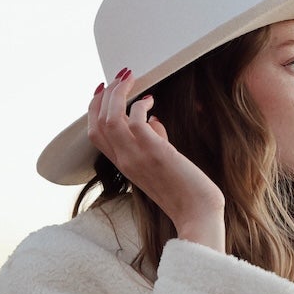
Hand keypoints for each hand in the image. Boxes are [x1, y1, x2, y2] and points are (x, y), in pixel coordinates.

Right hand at [88, 72, 224, 248]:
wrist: (198, 214)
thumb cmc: (185, 191)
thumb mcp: (161, 163)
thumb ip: (153, 142)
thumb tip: (153, 120)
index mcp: (123, 165)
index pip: (95, 133)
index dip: (95, 108)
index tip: (105, 91)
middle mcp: (124, 160)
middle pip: (96, 121)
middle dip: (106, 94)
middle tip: (121, 78)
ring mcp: (136, 156)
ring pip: (110, 117)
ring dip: (119, 92)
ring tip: (131, 79)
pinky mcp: (154, 152)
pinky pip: (136, 119)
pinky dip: (141, 104)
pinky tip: (153, 101)